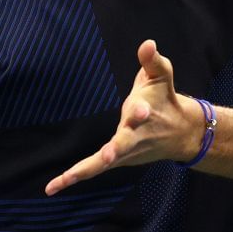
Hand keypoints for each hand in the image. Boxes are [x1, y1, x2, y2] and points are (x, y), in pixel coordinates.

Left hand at [45, 39, 203, 193]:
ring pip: (104, 163)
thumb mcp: (161, 76)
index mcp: (145, 113)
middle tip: (109, 155)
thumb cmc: (164, 99)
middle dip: (117, 149)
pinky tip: (51, 188)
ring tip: (66, 178)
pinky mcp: (116, 160)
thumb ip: (153, 61)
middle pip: (125, 143)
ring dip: (86, 170)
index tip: (142, 109)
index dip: (141, 111)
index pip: (142, 112)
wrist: (181, 132)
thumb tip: (147, 43)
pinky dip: (72, 178)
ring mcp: (125, 152)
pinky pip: (92, 169)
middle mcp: (135, 136)